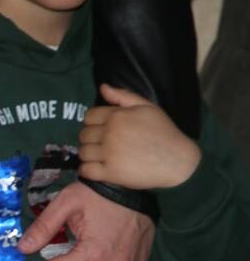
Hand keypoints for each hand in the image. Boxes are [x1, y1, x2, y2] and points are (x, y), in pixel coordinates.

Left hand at [77, 84, 200, 190]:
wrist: (177, 160)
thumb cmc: (163, 131)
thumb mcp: (147, 107)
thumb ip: (123, 96)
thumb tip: (102, 87)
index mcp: (118, 116)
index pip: (89, 116)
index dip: (93, 122)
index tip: (102, 128)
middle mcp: (110, 133)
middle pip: (84, 135)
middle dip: (91, 138)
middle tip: (103, 143)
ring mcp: (109, 154)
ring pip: (83, 152)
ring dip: (88, 154)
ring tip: (100, 155)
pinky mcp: (110, 173)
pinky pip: (85, 171)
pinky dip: (87, 170)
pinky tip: (96, 168)